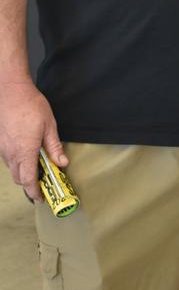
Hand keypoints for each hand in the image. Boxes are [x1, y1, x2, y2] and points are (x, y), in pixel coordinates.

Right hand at [0, 79, 66, 201]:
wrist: (10, 91)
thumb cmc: (30, 106)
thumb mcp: (49, 125)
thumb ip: (55, 147)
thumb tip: (62, 163)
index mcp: (25, 151)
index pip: (28, 180)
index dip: (34, 192)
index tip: (41, 198)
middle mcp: (11, 153)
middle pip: (19, 177)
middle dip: (30, 184)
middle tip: (43, 183)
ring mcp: (2, 148)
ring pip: (12, 168)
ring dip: (23, 172)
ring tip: (38, 167)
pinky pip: (8, 158)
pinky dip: (17, 162)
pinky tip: (27, 153)